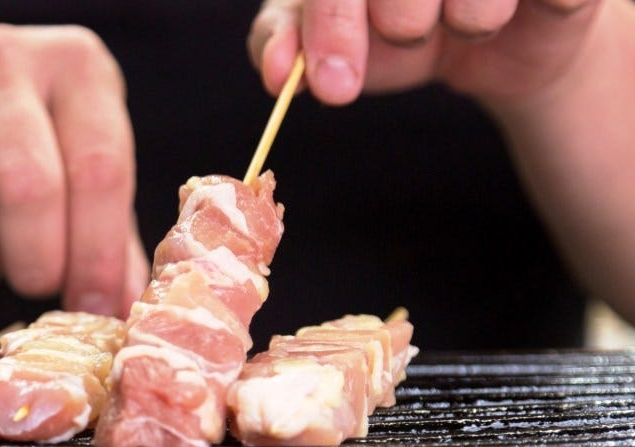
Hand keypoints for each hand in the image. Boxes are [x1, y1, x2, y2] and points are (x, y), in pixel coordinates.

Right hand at [0, 24, 148, 317]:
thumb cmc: (23, 150)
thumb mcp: (78, 173)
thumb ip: (108, 238)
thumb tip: (121, 311)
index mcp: (77, 67)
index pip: (99, 170)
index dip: (97, 254)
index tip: (94, 307)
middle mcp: (4, 56)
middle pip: (25, 189)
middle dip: (34, 265)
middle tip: (34, 284)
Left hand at [248, 0, 602, 105]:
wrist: (493, 48)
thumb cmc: (401, 31)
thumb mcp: (330, 42)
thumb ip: (287, 44)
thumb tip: (276, 71)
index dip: (332, 24)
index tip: (333, 86)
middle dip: (398, 21)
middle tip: (405, 39)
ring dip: (468, 19)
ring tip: (466, 21)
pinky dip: (524, 8)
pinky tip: (522, 7)